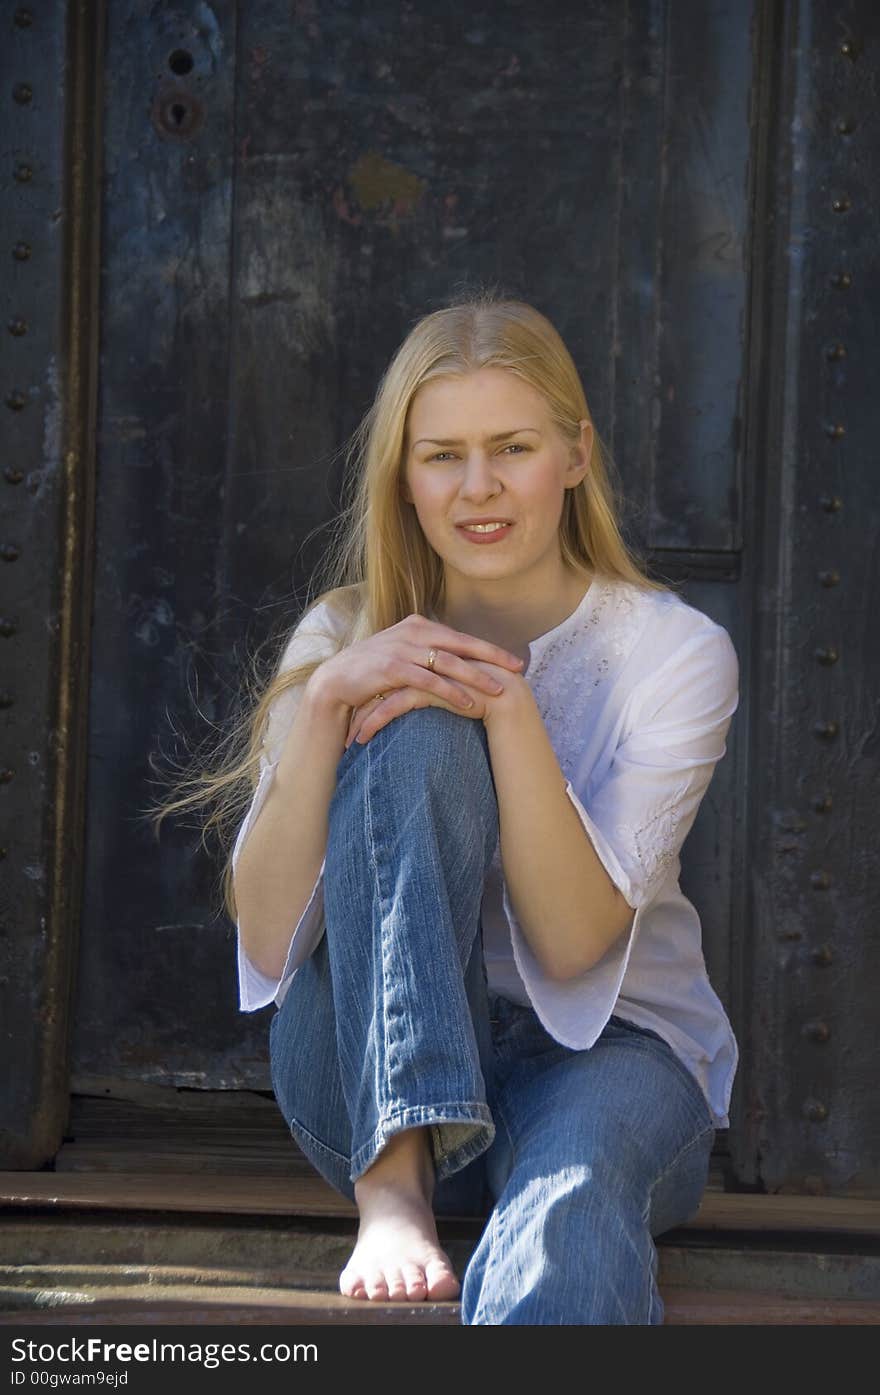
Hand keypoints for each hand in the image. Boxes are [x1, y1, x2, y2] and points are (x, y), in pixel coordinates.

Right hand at [306, 612, 524, 744]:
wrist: (335, 681)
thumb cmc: (371, 671)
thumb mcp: (402, 655)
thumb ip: (426, 653)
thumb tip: (456, 662)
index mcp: (418, 625)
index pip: (461, 636)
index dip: (489, 648)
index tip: (514, 660)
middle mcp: (412, 632)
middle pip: (461, 644)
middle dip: (492, 658)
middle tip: (518, 671)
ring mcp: (402, 648)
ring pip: (449, 662)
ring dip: (476, 677)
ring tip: (499, 690)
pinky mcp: (392, 668)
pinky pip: (429, 681)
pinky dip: (451, 692)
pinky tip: (468, 703)